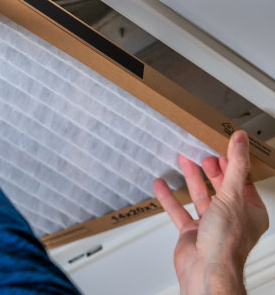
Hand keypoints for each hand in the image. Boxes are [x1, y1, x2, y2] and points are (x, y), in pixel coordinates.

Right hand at [153, 130, 268, 294]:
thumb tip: (240, 141)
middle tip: (201, 152)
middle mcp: (231, 218)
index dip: (232, 163)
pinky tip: (161, 185)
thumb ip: (235, 167)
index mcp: (250, 212)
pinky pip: (179, 210)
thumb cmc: (225, 242)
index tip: (223, 147)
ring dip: (190, 178)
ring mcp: (210, 225)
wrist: (206, 270)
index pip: (242, 181)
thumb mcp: (232, 196)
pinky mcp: (191, 232)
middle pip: (220, 187)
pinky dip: (169, 197)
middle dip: (210, 169)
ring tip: (182, 159)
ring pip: (200, 196)